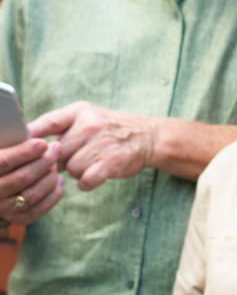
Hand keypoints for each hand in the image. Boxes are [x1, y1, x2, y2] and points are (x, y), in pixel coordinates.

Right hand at [0, 138, 64, 224]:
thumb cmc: (2, 164)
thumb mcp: (2, 152)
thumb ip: (11, 144)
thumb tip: (30, 133)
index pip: (4, 162)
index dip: (25, 152)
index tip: (43, 143)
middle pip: (24, 177)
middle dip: (45, 161)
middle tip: (56, 149)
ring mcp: (5, 208)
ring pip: (35, 192)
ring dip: (50, 176)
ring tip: (54, 164)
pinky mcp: (19, 219)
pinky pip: (42, 207)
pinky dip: (55, 192)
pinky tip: (58, 180)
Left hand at [29, 101, 155, 190]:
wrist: (150, 137)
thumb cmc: (113, 129)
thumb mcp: (89, 116)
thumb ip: (62, 124)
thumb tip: (32, 143)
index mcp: (81, 112)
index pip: (47, 123)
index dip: (33, 137)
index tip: (28, 149)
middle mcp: (91, 125)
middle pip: (57, 153)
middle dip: (61, 160)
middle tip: (74, 159)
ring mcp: (102, 144)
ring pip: (70, 168)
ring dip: (77, 171)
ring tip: (90, 165)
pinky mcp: (112, 162)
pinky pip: (85, 180)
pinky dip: (86, 182)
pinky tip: (94, 177)